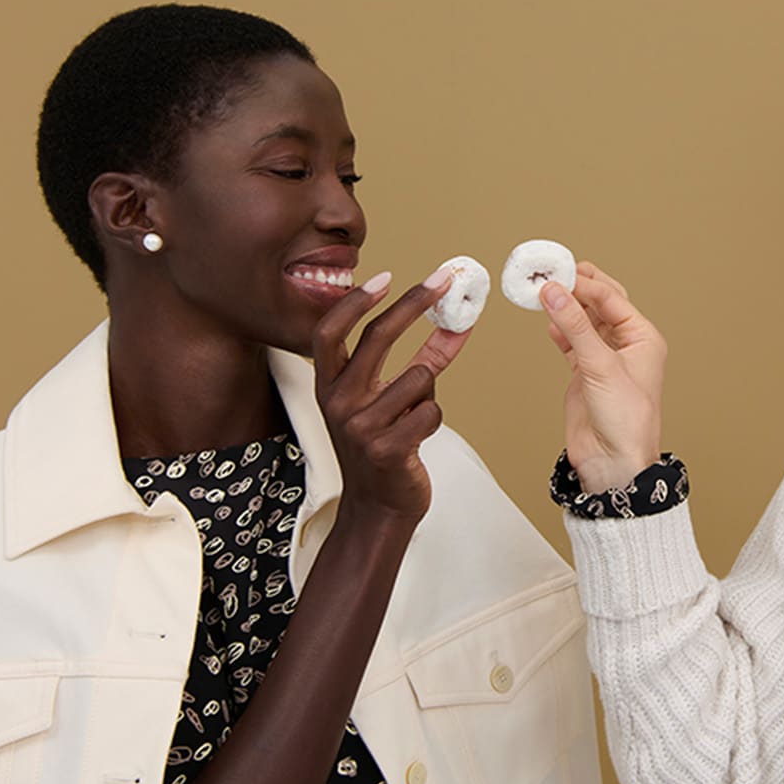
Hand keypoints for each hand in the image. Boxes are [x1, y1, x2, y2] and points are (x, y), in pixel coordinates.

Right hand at [312, 267, 470, 519]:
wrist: (378, 507)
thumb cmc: (383, 448)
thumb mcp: (386, 401)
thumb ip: (419, 360)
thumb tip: (455, 322)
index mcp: (328, 386)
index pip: (330, 331)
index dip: (355, 301)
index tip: (387, 276)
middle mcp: (336, 401)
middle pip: (377, 337)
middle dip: (414, 303)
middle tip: (445, 280)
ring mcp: (359, 426)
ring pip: (419, 377)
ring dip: (428, 395)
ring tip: (412, 419)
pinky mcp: (385, 448)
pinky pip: (431, 411)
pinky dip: (433, 420)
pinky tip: (416, 438)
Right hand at [542, 261, 666, 494]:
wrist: (613, 464)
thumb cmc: (626, 422)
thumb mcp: (601, 367)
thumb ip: (576, 327)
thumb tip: (555, 291)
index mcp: (643, 338)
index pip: (611, 298)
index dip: (584, 283)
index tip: (556, 272)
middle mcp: (626, 345)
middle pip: (600, 303)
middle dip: (576, 286)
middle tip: (550, 270)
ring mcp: (604, 359)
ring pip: (583, 321)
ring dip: (564, 306)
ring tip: (541, 290)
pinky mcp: (584, 373)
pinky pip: (571, 341)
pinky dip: (559, 329)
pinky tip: (547, 319)